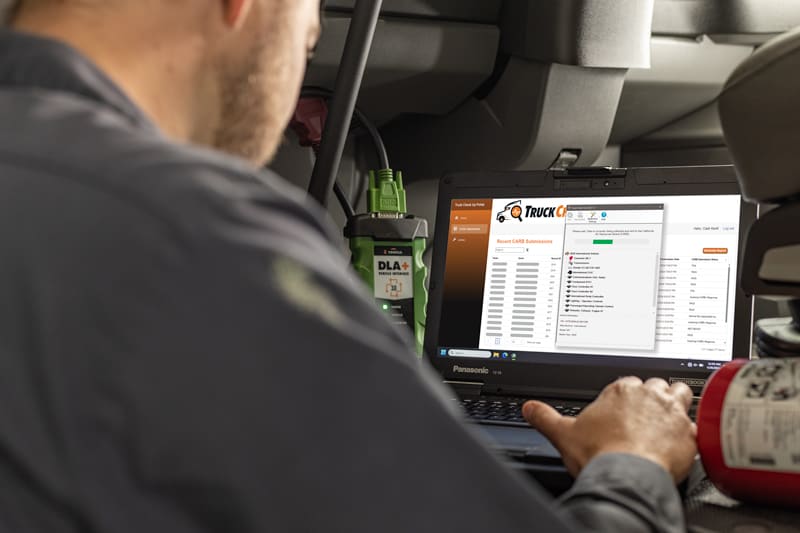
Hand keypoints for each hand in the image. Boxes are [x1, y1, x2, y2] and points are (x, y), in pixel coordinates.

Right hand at [522, 377, 696, 482]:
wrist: (627, 475)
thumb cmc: (600, 454)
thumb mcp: (563, 433)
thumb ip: (545, 417)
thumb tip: (530, 408)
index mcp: (619, 391)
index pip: (627, 383)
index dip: (626, 396)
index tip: (622, 409)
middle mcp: (647, 395)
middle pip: (656, 384)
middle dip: (652, 396)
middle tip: (645, 414)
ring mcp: (671, 412)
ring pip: (681, 393)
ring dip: (676, 402)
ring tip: (669, 416)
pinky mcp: (689, 433)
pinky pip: (697, 424)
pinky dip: (691, 432)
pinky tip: (684, 441)